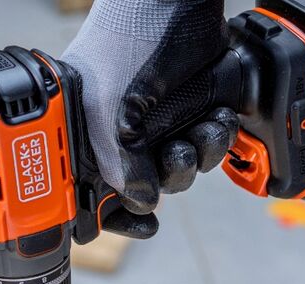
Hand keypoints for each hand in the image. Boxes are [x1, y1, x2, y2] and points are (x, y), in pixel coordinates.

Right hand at [62, 0, 237, 235]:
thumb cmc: (127, 38)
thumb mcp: (110, 109)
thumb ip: (121, 165)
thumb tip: (142, 202)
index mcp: (88, 136)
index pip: (94, 194)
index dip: (115, 216)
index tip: (141, 224)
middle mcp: (122, 135)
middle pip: (146, 188)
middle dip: (169, 177)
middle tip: (175, 153)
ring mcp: (159, 124)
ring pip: (181, 171)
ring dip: (198, 158)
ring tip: (202, 128)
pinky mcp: (192, 112)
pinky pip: (206, 148)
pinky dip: (216, 140)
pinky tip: (216, 117)